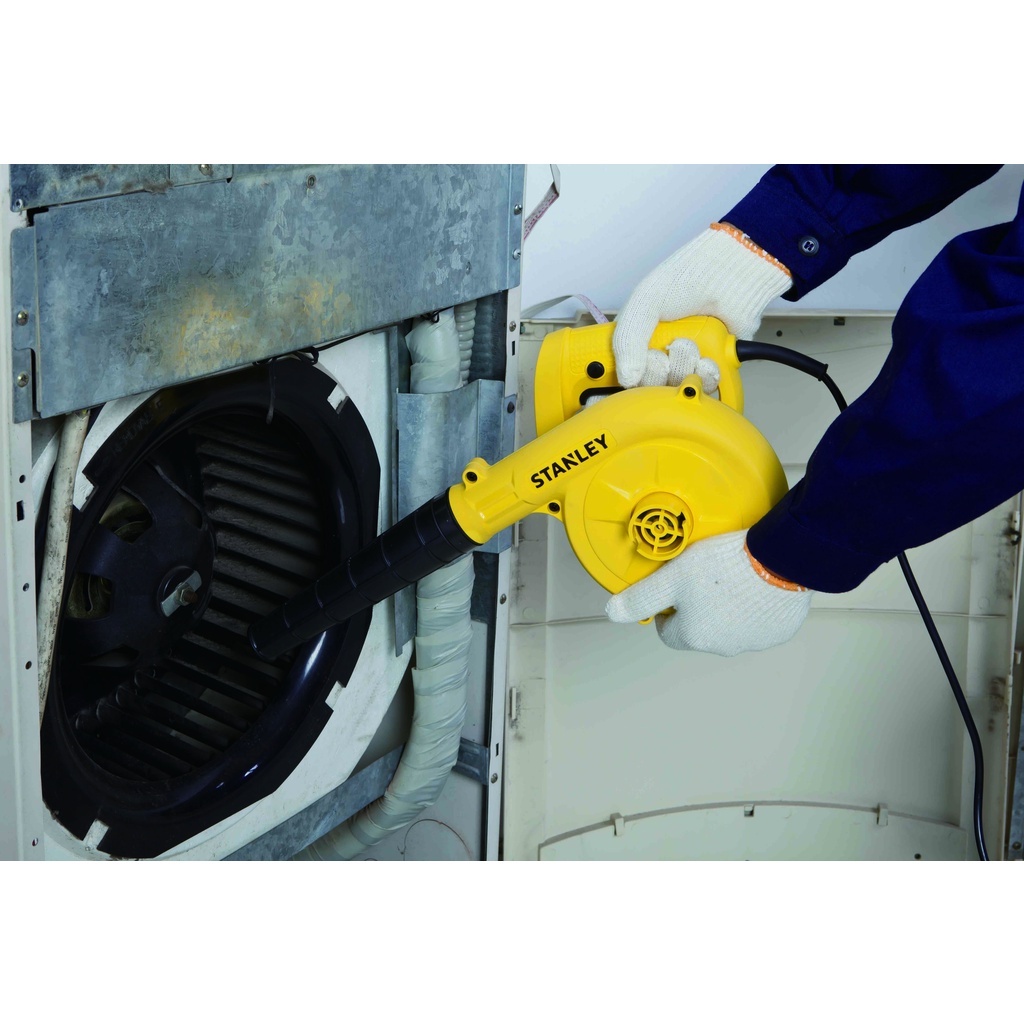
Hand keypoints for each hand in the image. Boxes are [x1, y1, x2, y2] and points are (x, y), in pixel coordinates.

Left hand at [605, 530, 811, 656]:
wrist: (780, 560)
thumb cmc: (724, 567)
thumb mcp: (672, 577)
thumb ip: (641, 597)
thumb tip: (613, 612)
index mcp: (693, 636)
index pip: (668, 630)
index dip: (667, 608)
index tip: (675, 590)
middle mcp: (722, 646)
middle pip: (700, 628)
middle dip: (698, 607)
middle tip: (705, 577)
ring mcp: (753, 641)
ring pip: (731, 626)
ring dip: (728, 608)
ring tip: (732, 577)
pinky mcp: (778, 632)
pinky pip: (760, 622)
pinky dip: (756, 607)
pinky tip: (756, 585)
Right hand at [613, 223, 791, 388]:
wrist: (730, 276)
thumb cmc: (685, 279)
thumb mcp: (644, 303)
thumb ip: (627, 340)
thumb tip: (626, 378)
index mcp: (637, 339)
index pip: (622, 374)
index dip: (623, 380)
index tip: (628, 375)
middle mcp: (660, 353)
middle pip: (650, 387)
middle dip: (657, 371)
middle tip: (662, 354)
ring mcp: (686, 362)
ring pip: (678, 387)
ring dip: (684, 367)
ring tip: (690, 345)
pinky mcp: (712, 367)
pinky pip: (706, 387)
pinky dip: (707, 374)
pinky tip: (707, 358)